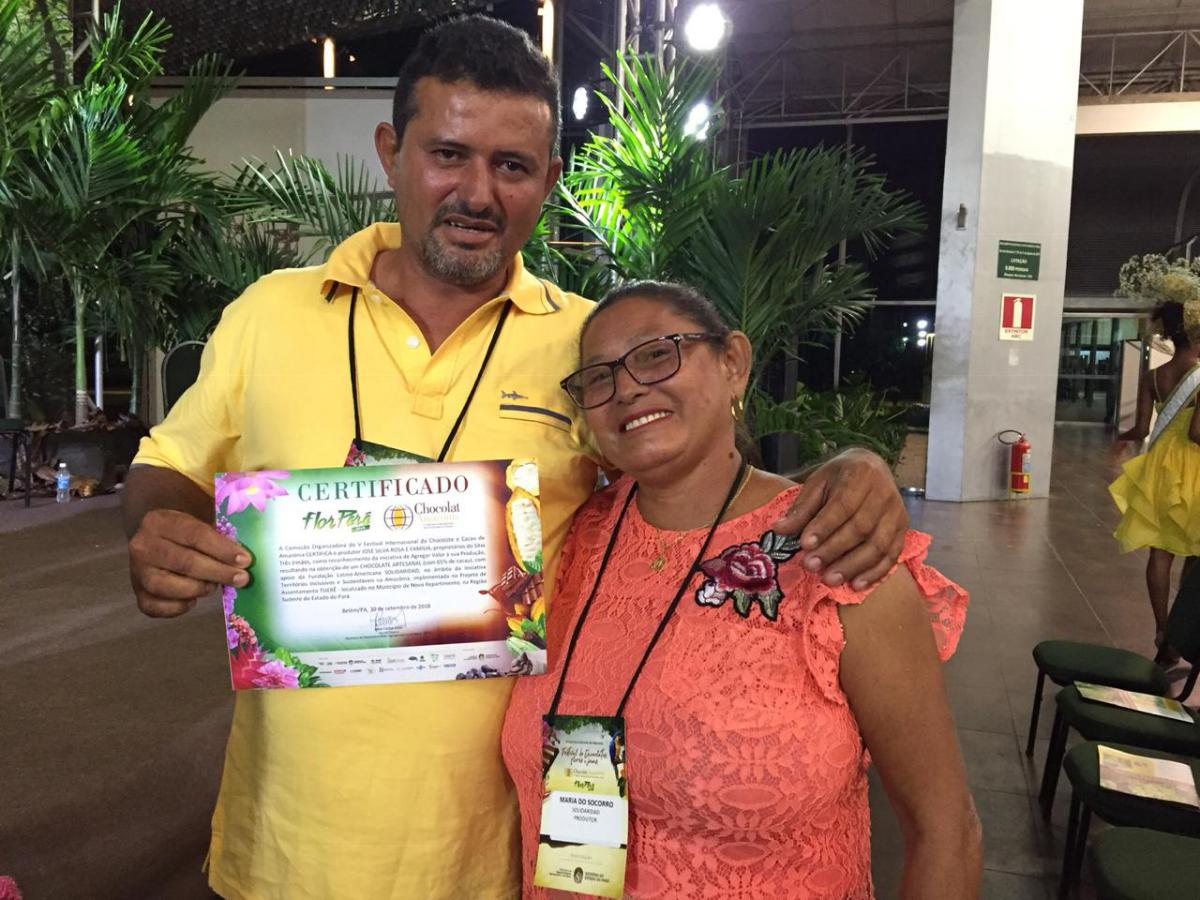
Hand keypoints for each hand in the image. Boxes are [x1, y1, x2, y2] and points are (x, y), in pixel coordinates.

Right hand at [129, 509, 250, 617]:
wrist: (156, 540)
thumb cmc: (186, 533)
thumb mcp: (198, 523)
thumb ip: (218, 537)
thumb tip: (244, 558)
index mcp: (159, 521)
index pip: (195, 535)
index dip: (222, 550)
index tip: (244, 560)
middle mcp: (142, 545)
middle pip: (184, 562)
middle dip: (218, 572)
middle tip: (241, 578)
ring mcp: (136, 571)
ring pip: (166, 586)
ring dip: (198, 589)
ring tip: (214, 586)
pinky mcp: (137, 593)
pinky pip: (155, 607)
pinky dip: (178, 607)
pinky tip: (193, 600)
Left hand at [772, 448, 907, 590]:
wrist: (871, 467)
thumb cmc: (839, 477)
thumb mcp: (817, 483)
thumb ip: (801, 508)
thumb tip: (778, 530)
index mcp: (861, 474)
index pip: (843, 505)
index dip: (824, 527)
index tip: (804, 544)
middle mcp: (884, 493)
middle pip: (861, 527)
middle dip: (834, 549)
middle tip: (811, 565)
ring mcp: (897, 513)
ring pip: (878, 545)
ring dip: (852, 565)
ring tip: (829, 579)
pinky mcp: (903, 530)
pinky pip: (891, 555)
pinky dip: (874, 573)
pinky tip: (855, 584)